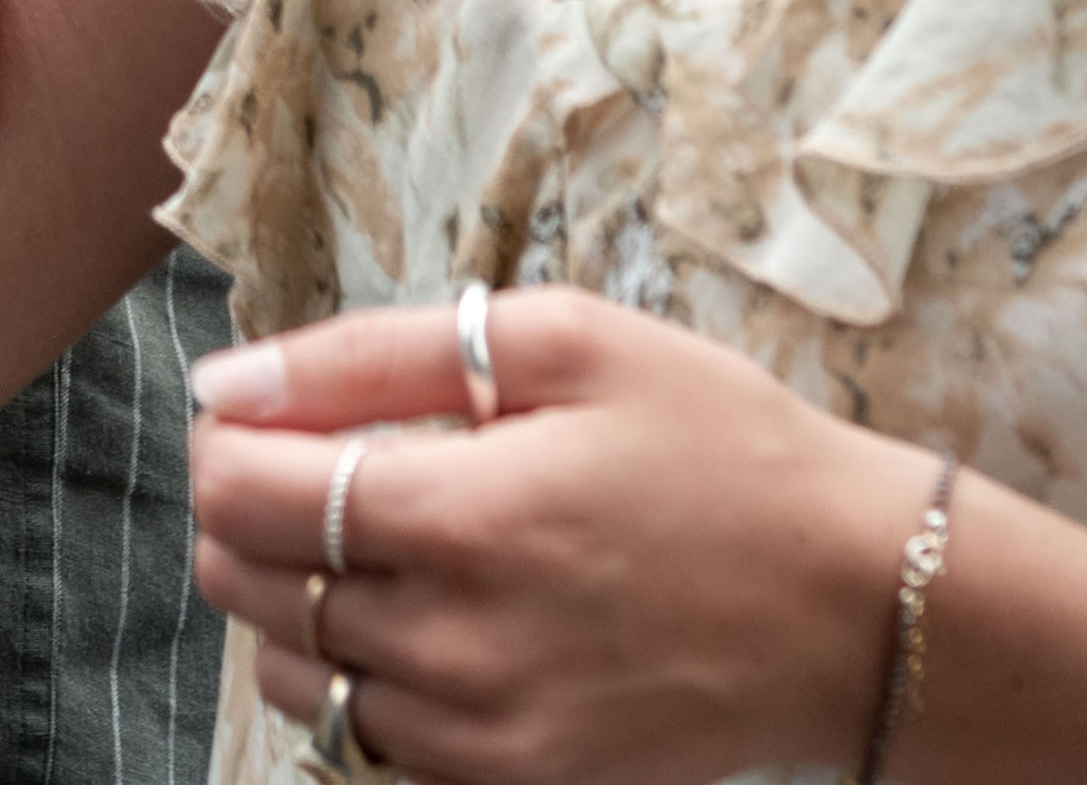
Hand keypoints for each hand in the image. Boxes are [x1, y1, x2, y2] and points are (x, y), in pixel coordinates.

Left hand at [186, 292, 944, 783]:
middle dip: (251, 511)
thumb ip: (370, 356)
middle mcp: (454, 645)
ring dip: (298, 602)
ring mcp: (484, 735)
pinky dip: (358, 683)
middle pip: (245, 584)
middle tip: (325, 462)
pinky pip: (368, 746)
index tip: (264, 410)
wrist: (861, 607)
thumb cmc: (720, 448)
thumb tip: (228, 384)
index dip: (224, 440)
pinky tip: (424, 619)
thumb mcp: (562, 342)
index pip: (237, 495)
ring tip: (383, 541)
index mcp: (460, 517)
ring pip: (292, 676)